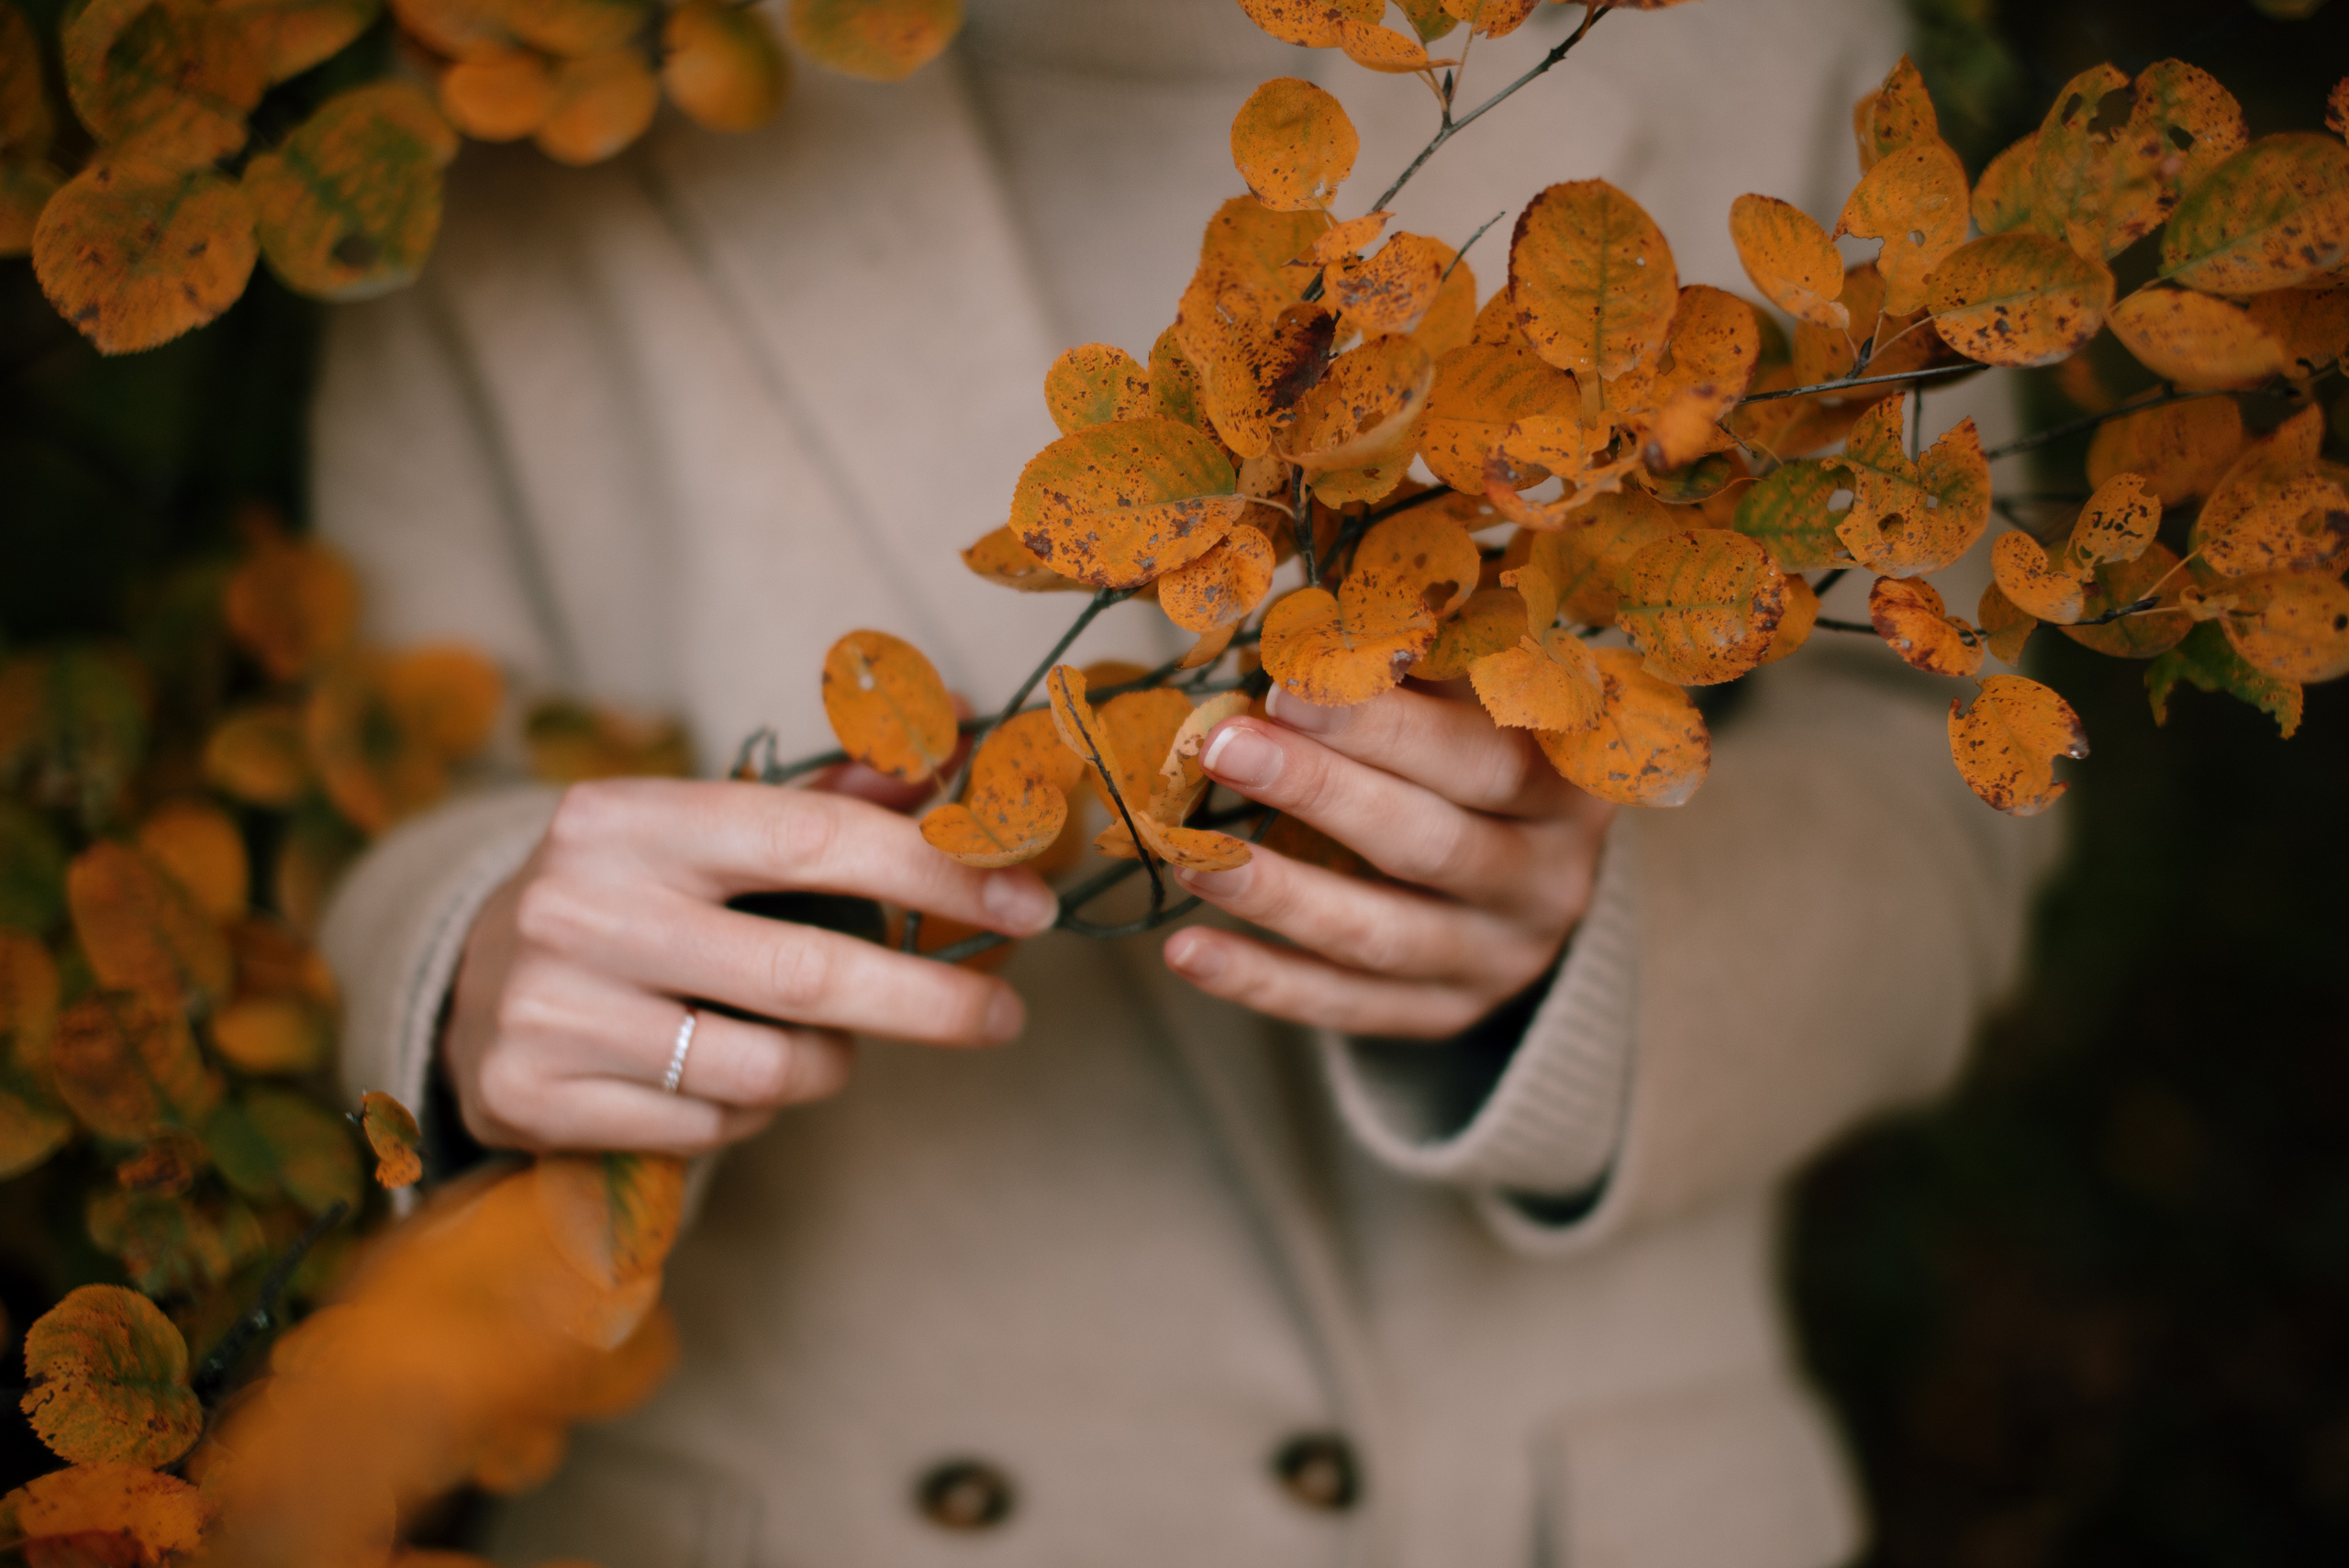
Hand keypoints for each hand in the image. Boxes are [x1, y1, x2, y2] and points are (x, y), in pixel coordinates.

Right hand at [445, 778, 1059, 1154]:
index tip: (1025, 904)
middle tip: (1002, 1017)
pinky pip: (708, 1129)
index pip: (813, 838)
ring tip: (820, 1043)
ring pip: (767, 1069)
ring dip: (827, 1065)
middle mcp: (583, 905)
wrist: (469, 979)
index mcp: (634, 817)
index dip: (932, 872)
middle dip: (927, 1001)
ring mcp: (550, 1006)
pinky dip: (751, 1115)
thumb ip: (829, 806)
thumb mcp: (705, 831)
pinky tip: (726, 1078)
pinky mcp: (534, 1095)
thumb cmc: (632, 894)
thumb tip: (962, 769)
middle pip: (805, 974)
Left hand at [1162, 684, 1614, 1037]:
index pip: (1482, 753)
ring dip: (1279, 894)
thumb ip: (1415, 657)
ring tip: (1192, 857)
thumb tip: (1316, 628)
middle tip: (1222, 747)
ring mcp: (1500, 957)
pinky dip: (1260, 981)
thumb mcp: (1474, 687)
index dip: (1383, 725)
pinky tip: (1184, 950)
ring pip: (1381, 936)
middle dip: (1318, 792)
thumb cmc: (1480, 737)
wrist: (1529, 859)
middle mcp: (1550, 878)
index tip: (1288, 682)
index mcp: (1569, 780)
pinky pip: (1344, 1004)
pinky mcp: (1447, 1013)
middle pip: (1428, 842)